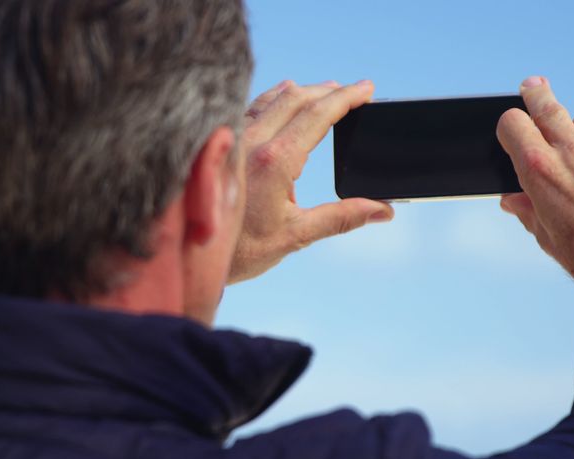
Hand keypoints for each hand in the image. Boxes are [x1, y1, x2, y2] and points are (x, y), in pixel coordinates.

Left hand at [228, 80, 394, 283]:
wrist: (189, 254)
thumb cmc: (241, 250)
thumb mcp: (296, 236)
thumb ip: (342, 218)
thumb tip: (384, 211)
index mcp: (274, 162)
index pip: (318, 115)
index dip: (346, 98)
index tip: (367, 89)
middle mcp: (251, 142)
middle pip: (297, 98)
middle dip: (329, 91)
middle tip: (353, 91)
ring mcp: (232, 139)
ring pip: (272, 98)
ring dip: (302, 92)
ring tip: (325, 91)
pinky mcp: (220, 144)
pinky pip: (250, 107)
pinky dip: (274, 98)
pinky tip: (281, 99)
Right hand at [496, 76, 573, 281]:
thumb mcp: (548, 237)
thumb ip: (528, 210)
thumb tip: (511, 199)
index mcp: (539, 171)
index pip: (513, 123)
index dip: (511, 124)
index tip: (515, 125)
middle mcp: (571, 151)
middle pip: (547, 105)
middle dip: (536, 93)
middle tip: (533, 85)